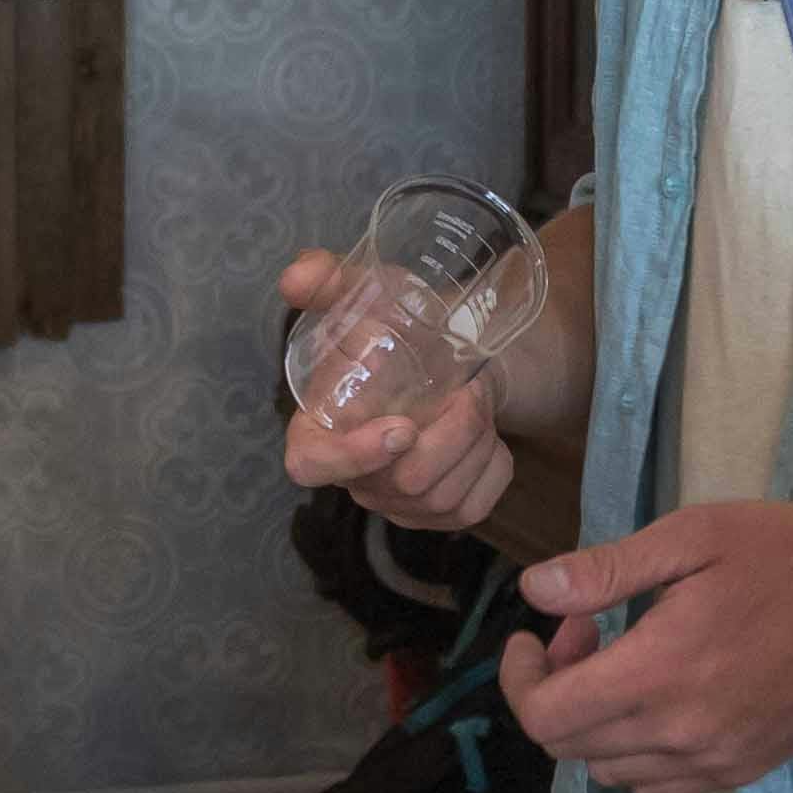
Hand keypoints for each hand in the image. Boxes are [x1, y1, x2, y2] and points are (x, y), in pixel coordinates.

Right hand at [272, 249, 516, 534]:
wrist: (454, 358)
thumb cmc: (400, 328)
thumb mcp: (371, 292)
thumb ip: (329, 279)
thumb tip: (297, 276)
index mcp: (321, 428)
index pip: (310, 465)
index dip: (349, 457)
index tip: (401, 427)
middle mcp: (356, 477)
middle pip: (403, 483)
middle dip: (450, 433)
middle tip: (468, 389)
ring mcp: (399, 504)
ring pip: (444, 499)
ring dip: (476, 443)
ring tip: (478, 400)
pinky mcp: (442, 516)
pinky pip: (477, 506)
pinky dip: (495, 467)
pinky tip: (491, 437)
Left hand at [500, 499, 792, 792]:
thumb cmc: (789, 556)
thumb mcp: (694, 536)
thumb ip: (607, 570)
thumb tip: (535, 591)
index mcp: (658, 673)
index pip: (545, 717)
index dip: (521, 679)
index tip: (537, 635)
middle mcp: (681, 734)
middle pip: (570, 747)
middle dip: (556, 689)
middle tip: (590, 631)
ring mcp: (716, 763)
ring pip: (610, 772)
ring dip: (594, 724)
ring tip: (627, 663)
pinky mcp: (743, 772)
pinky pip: (658, 785)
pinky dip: (635, 751)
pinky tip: (662, 699)